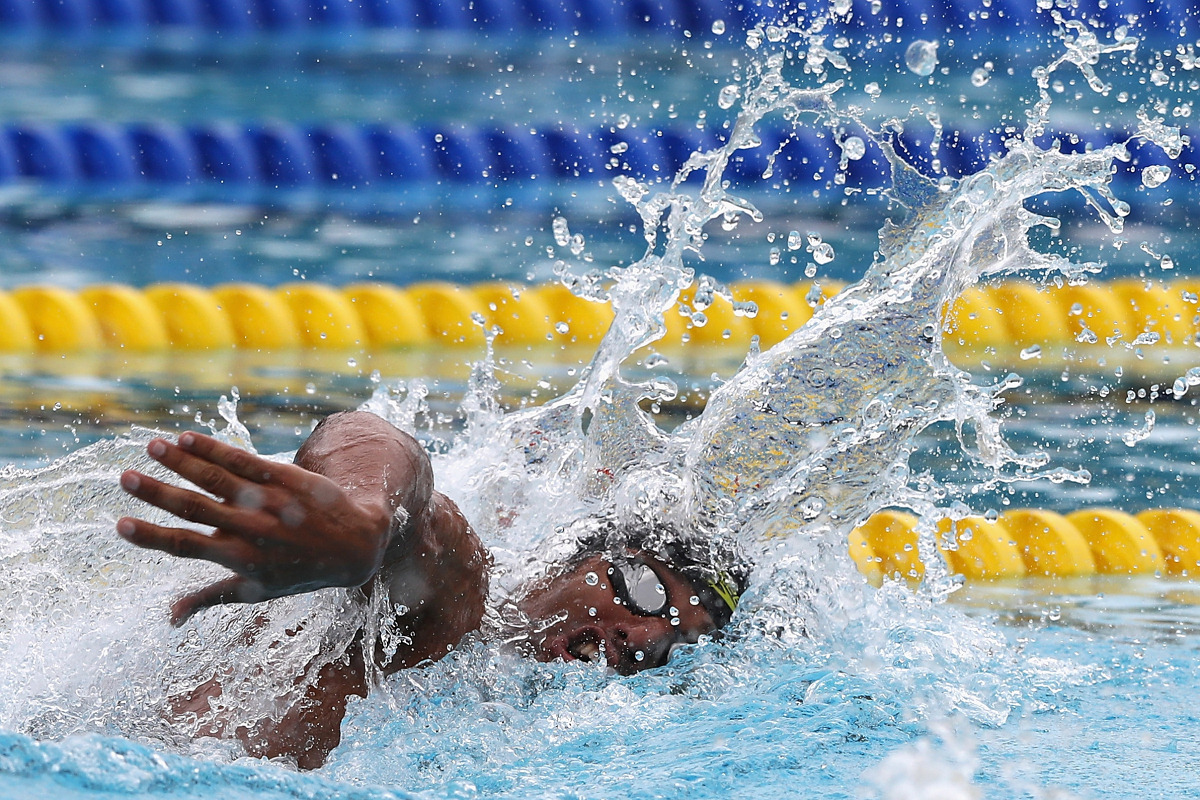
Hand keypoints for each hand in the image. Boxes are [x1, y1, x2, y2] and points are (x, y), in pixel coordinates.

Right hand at [117, 431, 393, 625]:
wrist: (357, 544)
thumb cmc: (301, 570)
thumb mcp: (259, 590)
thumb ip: (211, 598)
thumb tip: (170, 618)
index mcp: (240, 559)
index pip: (187, 547)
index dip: (153, 537)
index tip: (120, 525)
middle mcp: (252, 529)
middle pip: (195, 508)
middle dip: (158, 492)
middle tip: (124, 477)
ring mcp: (268, 501)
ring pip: (217, 478)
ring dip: (181, 461)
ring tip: (152, 447)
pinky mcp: (285, 477)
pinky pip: (243, 459)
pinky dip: (214, 448)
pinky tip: (188, 438)